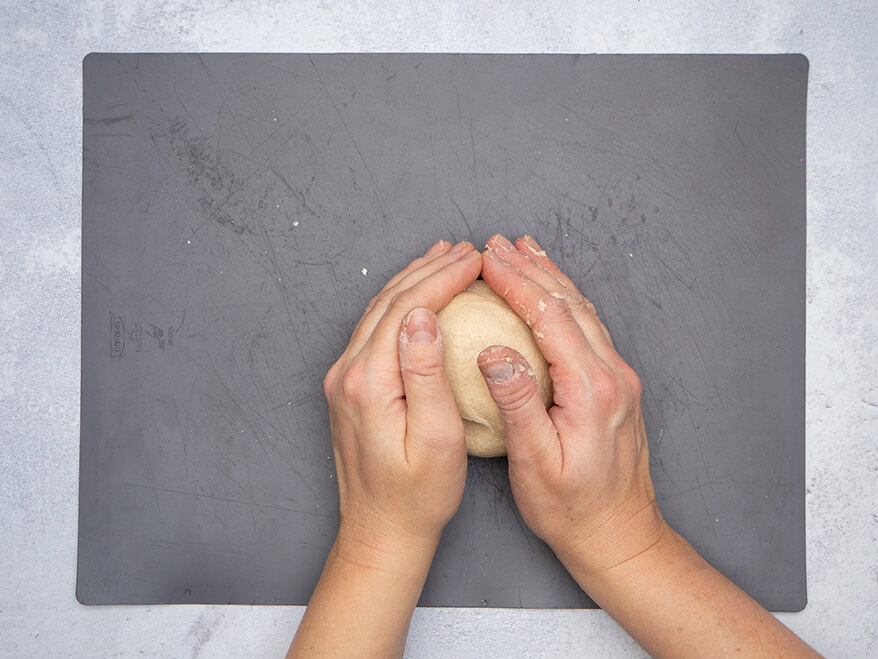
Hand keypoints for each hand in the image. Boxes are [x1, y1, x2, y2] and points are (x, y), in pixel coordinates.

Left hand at [322, 239, 480, 562]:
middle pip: (389, 301)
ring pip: (379, 311)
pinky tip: (418, 298)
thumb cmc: (418, 495)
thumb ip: (426, 374)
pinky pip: (374, 330)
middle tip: (467, 249)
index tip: (476, 259)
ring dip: (413, 280)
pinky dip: (399, 304)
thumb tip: (422, 316)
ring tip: (444, 257)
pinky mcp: (349, 386)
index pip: (408, 308)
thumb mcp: (436, 439)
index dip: (444, 278)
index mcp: (368, 381)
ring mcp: (343, 378)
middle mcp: (347, 372)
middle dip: (430, 269)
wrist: (380, 531)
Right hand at [478, 234, 666, 577]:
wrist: (620, 535)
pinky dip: (566, 302)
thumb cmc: (573, 509)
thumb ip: (518, 403)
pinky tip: (552, 295)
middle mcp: (611, 375)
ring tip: (524, 251)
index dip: (516, 283)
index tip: (487, 259)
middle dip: (531, 268)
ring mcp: (618, 378)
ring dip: (551, 278)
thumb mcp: (537, 463)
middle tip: (497, 243)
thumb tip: (493, 351)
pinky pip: (590, 328)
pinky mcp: (616, 386)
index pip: (550, 317)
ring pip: (583, 311)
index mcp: (591, 389)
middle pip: (570, 303)